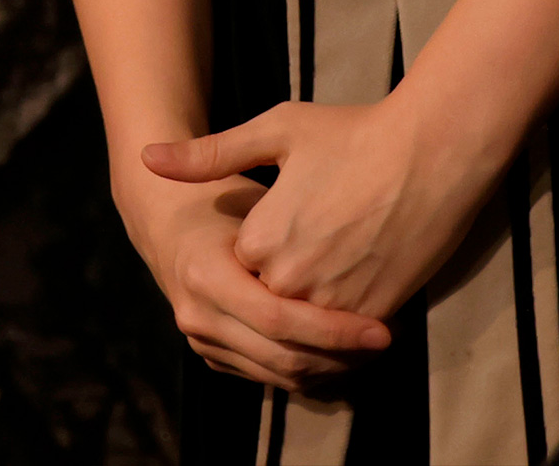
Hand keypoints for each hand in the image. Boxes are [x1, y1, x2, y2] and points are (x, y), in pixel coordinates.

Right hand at [118, 168, 391, 390]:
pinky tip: (346, 352)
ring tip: (374, 348)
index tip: (381, 328)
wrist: (169, 224)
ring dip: (332, 369)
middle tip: (389, 341)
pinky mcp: (216, 357)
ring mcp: (203, 343)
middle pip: (282, 357)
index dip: (333, 330)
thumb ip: (278, 204)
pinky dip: (312, 371)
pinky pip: (271, 377)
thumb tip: (339, 220)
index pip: (278, 318)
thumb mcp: (244, 180)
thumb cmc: (222, 195)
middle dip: (340, 357)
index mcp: (205, 274)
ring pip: (280, 376)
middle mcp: (199, 317)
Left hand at [146, 96, 513, 323]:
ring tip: (329, 279)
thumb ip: (210, 155)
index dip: (256, 250)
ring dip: (310, 319)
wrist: (434, 150)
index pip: (238, 270)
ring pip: (305, 332)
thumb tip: (148, 159)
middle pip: (268, 304)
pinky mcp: (376, 315)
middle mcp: (290, 281)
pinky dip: (344, 334)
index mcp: (259, 241)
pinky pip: (345, 344)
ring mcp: (335, 304)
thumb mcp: (277, 131)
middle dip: (281, 288)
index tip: (280, 225)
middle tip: (310, 252)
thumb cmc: (354, 133)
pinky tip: (354, 299)